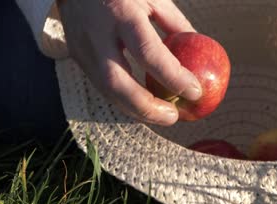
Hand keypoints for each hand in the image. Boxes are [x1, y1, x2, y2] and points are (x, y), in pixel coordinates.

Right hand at [58, 0, 201, 124]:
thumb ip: (175, 24)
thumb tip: (199, 50)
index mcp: (121, 13)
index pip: (148, 52)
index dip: (172, 76)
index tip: (194, 91)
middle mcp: (97, 34)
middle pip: (117, 82)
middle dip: (147, 107)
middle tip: (173, 116)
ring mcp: (83, 48)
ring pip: (107, 91)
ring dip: (136, 110)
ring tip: (164, 116)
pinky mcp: (78, 57)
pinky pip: (103, 87)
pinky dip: (126, 101)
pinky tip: (146, 106)